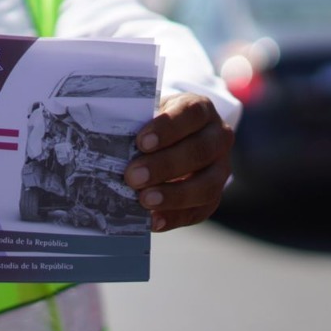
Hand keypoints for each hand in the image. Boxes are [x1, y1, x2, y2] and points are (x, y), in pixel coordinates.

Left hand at [124, 92, 233, 231]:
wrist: (178, 138)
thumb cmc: (156, 124)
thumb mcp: (149, 114)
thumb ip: (136, 124)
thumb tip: (110, 142)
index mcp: (201, 110)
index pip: (191, 114)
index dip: (168, 128)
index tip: (142, 142)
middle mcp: (218, 137)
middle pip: (199, 151)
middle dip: (165, 165)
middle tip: (133, 176)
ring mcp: (221, 168)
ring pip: (206, 185)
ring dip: (173, 196)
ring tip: (144, 200)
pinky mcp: (214, 196)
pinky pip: (199, 210)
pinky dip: (174, 217)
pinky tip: (153, 220)